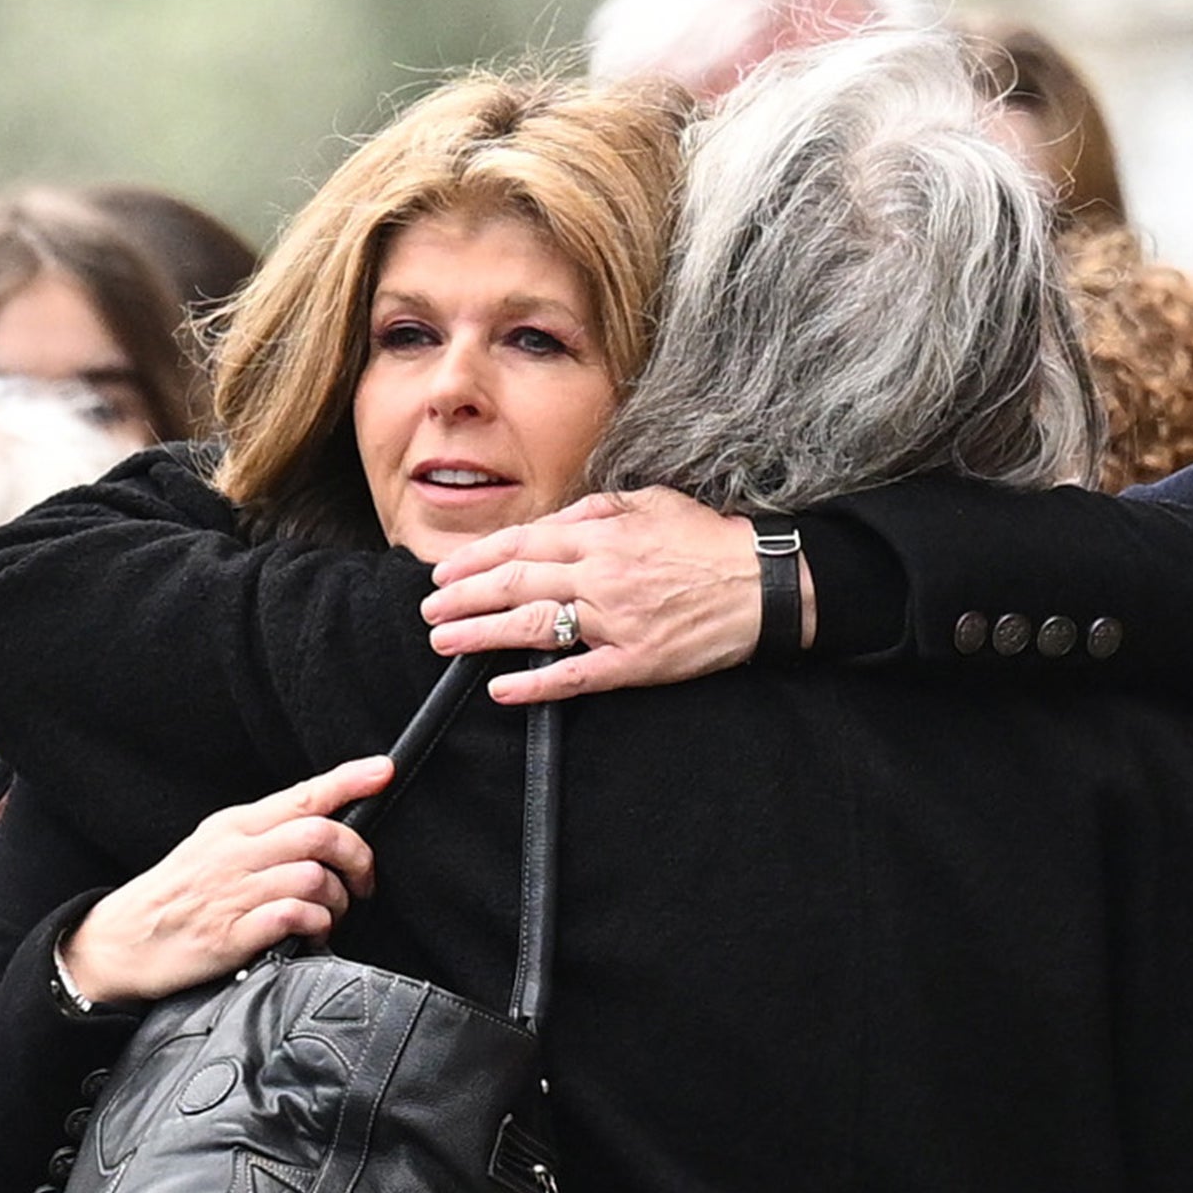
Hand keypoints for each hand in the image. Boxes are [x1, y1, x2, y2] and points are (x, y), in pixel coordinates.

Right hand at [59, 756, 390, 1004]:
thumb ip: (264, 836)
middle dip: (358, 857)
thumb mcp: (213, 847)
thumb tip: (322, 825)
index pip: (303, 795)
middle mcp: (235, 853)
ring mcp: (233, 893)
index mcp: (234, 826)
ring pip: (314, 878)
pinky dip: (316, 926)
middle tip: (363, 881)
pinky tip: (312, 935)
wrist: (121, 941)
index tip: (382, 773)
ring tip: (330, 916)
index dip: (350, 782)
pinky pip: (293, 918)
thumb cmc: (175, 895)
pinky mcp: (231, 935)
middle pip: (320, 834)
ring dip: (337, 901)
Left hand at [420, 487, 812, 705]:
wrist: (762, 584)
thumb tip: (549, 522)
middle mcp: (600, 576)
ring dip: (480, 634)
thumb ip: (595, 511)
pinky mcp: (634, 661)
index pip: (522, 546)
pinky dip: (535, 683)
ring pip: (533, 626)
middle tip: (429, 611)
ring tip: (444, 641)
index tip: (444, 573)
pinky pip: (576, 674)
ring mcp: (616, 621)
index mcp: (601, 537)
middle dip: (463, 597)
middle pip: (515, 585)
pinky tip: (501, 688)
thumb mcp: (650, 503)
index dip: (476, 559)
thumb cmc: (707, 542)